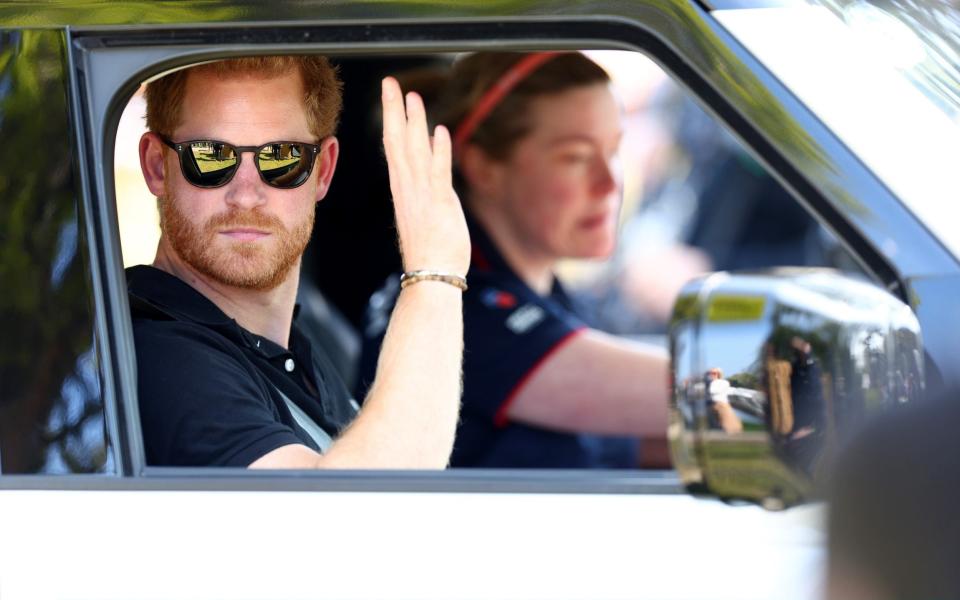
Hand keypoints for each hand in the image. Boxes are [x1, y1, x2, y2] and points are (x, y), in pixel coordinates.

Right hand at [381, 76, 469, 275]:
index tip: (392, 94)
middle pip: (397, 141)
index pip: (394, 145)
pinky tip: (439, 131)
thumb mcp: (429, 210)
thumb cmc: (431, 249)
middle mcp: (407, 188)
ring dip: (412, 123)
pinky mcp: (438, 205)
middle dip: (394, 110)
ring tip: (411, 96)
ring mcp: (420, 196)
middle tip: (391, 83)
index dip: (393, 117)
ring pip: (413, 152)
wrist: (430, 276)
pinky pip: (436, 173)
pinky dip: (437, 151)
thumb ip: (432, 187)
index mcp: (403, 188)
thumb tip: (437, 170)